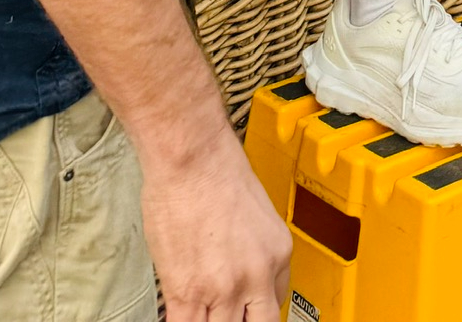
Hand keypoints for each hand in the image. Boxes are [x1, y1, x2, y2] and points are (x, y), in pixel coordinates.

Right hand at [140, 134, 290, 321]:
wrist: (191, 157)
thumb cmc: (217, 169)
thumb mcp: (257, 213)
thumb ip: (253, 248)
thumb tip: (240, 268)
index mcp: (277, 253)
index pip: (277, 302)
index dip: (257, 309)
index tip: (246, 309)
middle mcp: (256, 276)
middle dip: (243, 321)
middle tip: (229, 312)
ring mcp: (223, 289)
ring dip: (213, 321)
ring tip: (206, 308)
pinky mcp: (187, 293)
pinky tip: (184, 314)